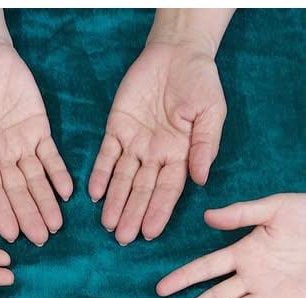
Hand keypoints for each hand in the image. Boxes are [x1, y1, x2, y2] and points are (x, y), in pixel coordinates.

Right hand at [0, 43, 72, 244]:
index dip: (1, 211)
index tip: (12, 234)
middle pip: (16, 191)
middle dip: (28, 214)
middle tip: (41, 239)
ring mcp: (20, 145)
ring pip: (34, 179)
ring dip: (45, 202)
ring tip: (56, 225)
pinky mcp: (38, 130)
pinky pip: (50, 156)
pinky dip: (58, 174)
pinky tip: (66, 193)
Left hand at [90, 42, 224, 242]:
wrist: (177, 52)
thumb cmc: (201, 82)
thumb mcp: (211, 112)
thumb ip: (205, 145)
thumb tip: (201, 179)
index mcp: (180, 155)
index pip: (167, 190)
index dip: (158, 211)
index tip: (150, 233)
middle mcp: (156, 155)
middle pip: (142, 190)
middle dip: (132, 213)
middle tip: (122, 238)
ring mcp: (135, 143)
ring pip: (122, 178)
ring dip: (115, 201)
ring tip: (107, 224)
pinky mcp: (117, 128)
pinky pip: (106, 155)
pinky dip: (100, 173)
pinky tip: (94, 193)